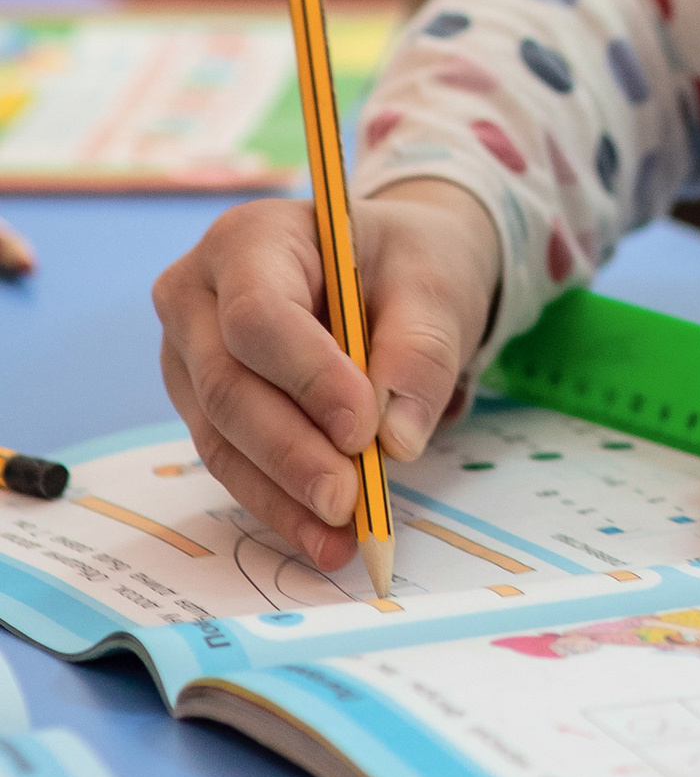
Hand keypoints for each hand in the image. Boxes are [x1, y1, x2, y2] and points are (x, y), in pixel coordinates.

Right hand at [153, 180, 504, 569]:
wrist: (387, 273)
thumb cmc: (405, 264)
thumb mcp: (434, 284)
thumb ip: (420, 352)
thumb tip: (397, 440)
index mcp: (249, 239)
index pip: (258, 316)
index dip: (307, 378)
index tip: (363, 429)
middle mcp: (198, 294)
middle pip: (228, 384)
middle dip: (291, 451)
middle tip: (351, 501)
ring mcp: (189, 354)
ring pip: (222, 436)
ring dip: (282, 492)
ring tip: (343, 535)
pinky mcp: (202, 406)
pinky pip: (233, 462)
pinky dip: (279, 504)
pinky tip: (323, 538)